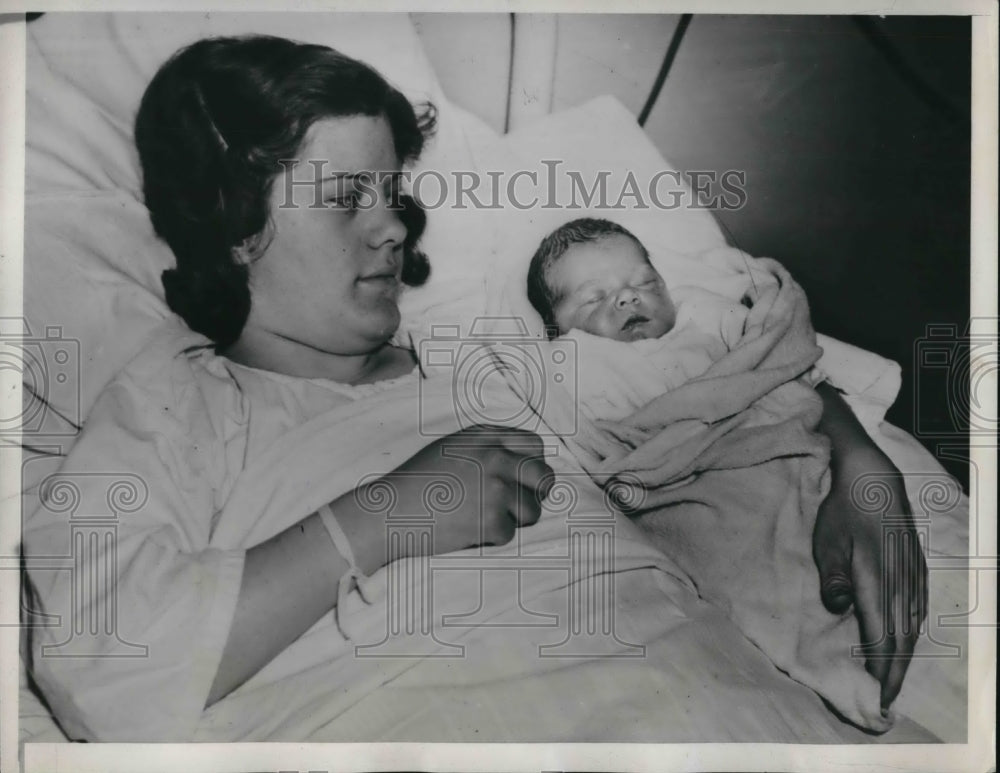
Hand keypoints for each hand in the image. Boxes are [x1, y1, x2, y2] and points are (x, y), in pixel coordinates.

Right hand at [372, 425, 553, 557]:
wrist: (388, 512)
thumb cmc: (416, 483)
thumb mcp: (451, 448)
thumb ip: (488, 449)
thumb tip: (527, 464)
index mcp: (485, 436)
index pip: (535, 445)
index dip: (534, 466)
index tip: (524, 480)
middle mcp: (496, 457)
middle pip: (544, 478)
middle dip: (535, 495)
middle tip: (516, 506)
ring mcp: (496, 488)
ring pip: (532, 511)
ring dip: (512, 520)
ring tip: (480, 518)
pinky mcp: (492, 519)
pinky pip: (509, 535)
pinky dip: (490, 538)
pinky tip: (465, 530)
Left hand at [812, 453, 927, 711]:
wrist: (875, 480)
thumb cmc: (843, 510)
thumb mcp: (826, 541)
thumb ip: (832, 577)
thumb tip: (841, 609)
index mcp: (876, 581)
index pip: (882, 636)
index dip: (881, 668)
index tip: (877, 695)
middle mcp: (900, 583)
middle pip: (902, 638)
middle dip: (895, 672)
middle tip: (886, 699)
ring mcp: (913, 575)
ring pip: (913, 625)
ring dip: (905, 655)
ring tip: (895, 677)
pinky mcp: (917, 567)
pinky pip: (919, 607)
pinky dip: (913, 630)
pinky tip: (908, 639)